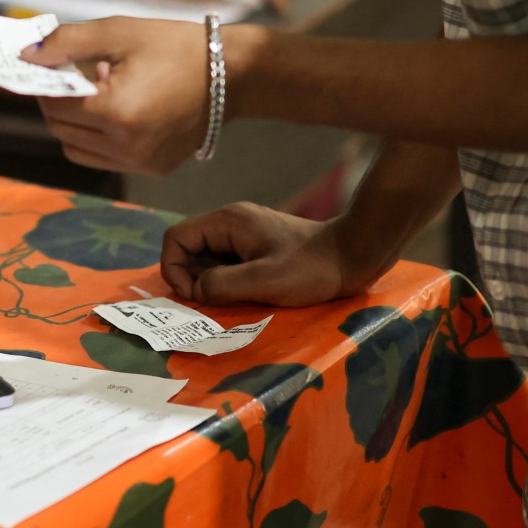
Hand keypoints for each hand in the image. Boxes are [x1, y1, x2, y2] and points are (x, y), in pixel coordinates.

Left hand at [26, 16, 213, 174]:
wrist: (231, 74)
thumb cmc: (174, 46)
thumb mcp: (117, 32)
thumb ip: (66, 43)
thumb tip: (26, 56)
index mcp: (117, 112)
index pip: (54, 104)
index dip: (42, 81)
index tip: (45, 62)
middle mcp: (126, 146)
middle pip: (60, 129)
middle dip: (57, 100)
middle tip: (76, 71)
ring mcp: (140, 162)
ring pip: (76, 148)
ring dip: (74, 121)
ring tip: (102, 90)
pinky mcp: (152, 168)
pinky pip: (103, 158)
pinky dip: (97, 137)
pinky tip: (119, 108)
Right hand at [160, 203, 379, 306]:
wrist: (354, 256)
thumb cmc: (311, 267)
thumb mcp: (265, 280)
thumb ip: (223, 285)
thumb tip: (196, 292)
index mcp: (227, 222)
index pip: (176, 238)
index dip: (174, 268)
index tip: (194, 296)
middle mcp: (230, 224)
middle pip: (189, 249)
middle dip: (191, 279)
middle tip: (211, 306)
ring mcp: (244, 236)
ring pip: (207, 260)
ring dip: (210, 284)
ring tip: (229, 305)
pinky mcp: (257, 249)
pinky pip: (227, 265)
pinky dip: (227, 283)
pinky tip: (244, 298)